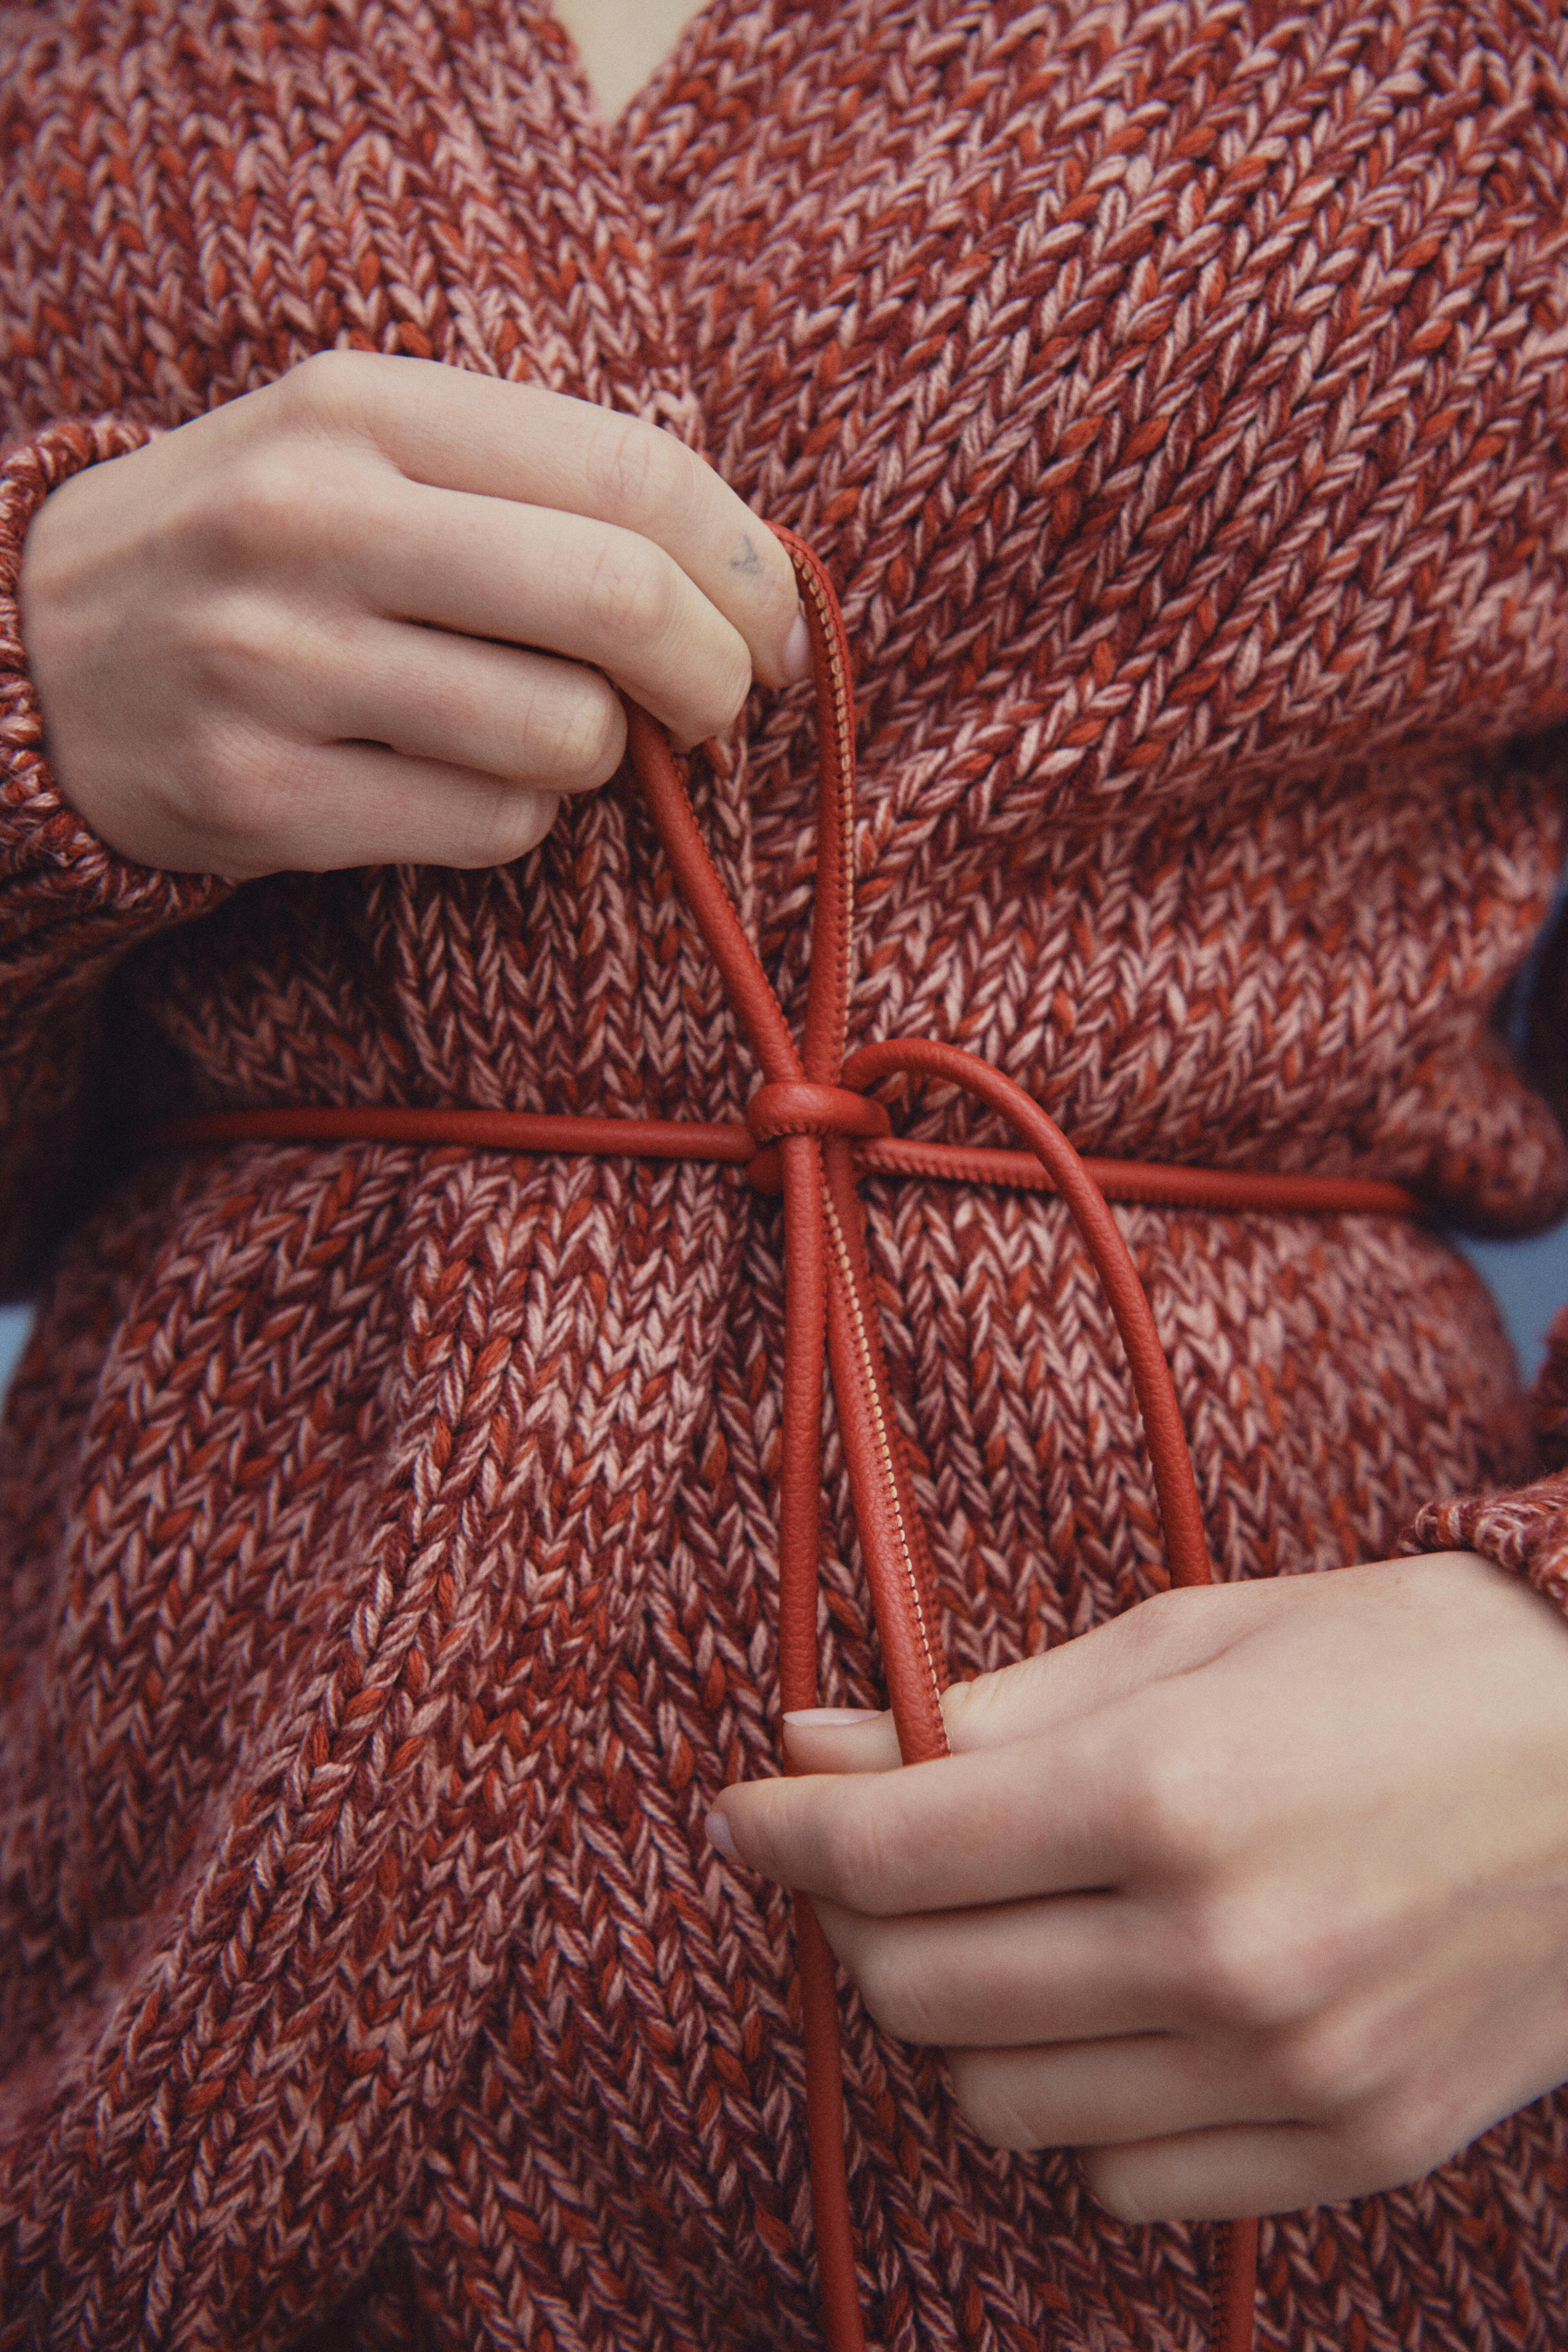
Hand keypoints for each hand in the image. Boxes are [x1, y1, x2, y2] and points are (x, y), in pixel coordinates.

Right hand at [18, 352, 804, 876]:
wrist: (35, 647)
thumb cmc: (254, 548)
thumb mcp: (364, 450)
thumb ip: (533, 483)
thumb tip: (736, 574)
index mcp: (360, 407)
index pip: (630, 471)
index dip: (744, 562)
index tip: (776, 623)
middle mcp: (315, 523)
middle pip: (617, 600)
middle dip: (714, 672)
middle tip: (716, 704)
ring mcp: (279, 665)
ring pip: (563, 734)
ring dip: (607, 757)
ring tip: (564, 739)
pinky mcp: (261, 796)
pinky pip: (488, 824)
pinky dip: (521, 817)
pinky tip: (468, 782)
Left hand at [712, 1552, 1567, 2220]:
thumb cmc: (1395, 1664)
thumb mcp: (1186, 1639)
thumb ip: (988, 1712)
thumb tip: (815, 1745)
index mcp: (1169, 1796)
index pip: (889, 1851)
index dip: (781, 1829)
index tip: (743, 1812)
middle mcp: (1218, 1952)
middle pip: (922, 1984)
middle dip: (854, 1919)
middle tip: (870, 1859)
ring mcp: (1288, 2071)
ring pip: (1001, 2100)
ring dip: (961, 2020)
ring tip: (1002, 1935)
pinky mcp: (1348, 2146)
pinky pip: (1123, 2179)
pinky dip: (1080, 2109)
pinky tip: (1115, 2019)